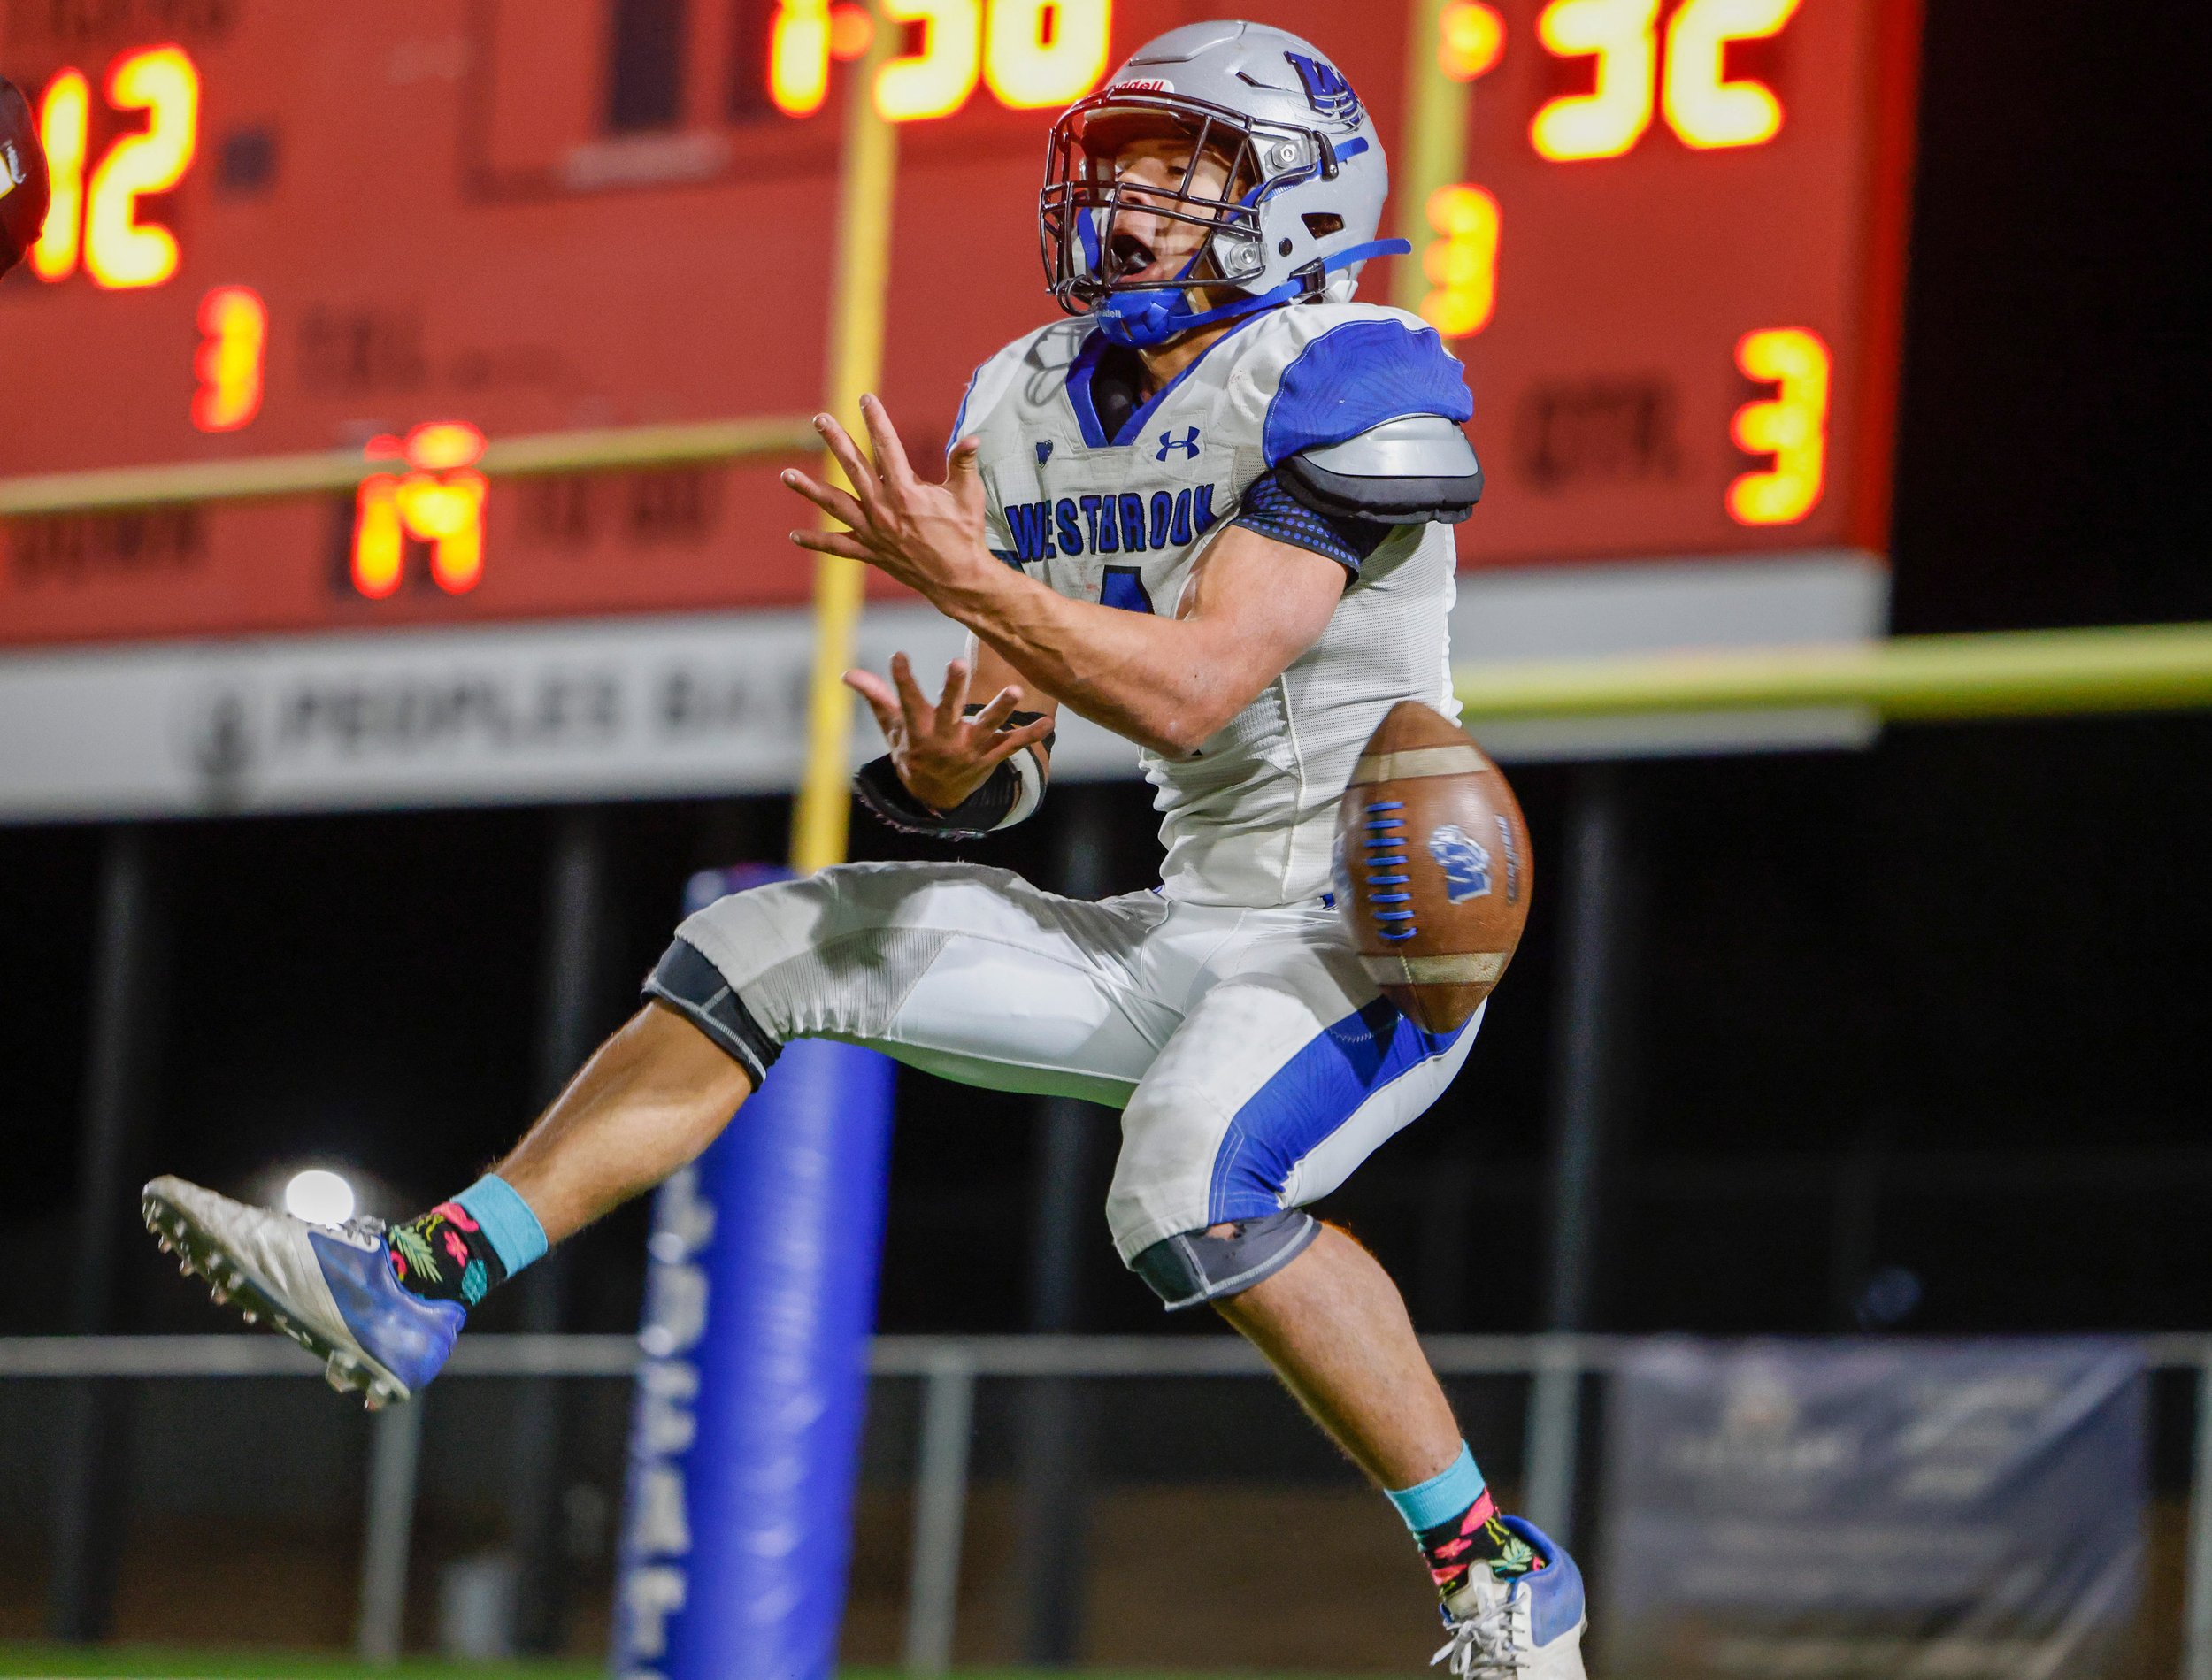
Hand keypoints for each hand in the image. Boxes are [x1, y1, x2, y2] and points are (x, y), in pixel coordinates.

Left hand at [784, 394, 992, 598]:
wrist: (958, 579)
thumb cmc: (966, 534)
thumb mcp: (968, 495)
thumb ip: (963, 463)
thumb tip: (972, 438)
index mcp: (905, 491)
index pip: (887, 447)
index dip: (875, 420)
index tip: (865, 399)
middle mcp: (883, 509)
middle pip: (853, 467)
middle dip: (836, 440)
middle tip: (820, 419)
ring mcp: (873, 532)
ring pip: (835, 505)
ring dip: (810, 489)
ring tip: (786, 475)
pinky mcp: (870, 552)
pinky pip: (838, 546)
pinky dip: (817, 541)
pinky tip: (795, 536)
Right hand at [844, 653, 1052, 812]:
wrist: (936, 798)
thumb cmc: (913, 753)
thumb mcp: (893, 730)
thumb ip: (876, 699)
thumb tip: (846, 673)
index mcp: (918, 732)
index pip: (907, 702)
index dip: (902, 680)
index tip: (898, 656)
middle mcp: (944, 741)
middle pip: (949, 712)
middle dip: (952, 688)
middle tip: (956, 663)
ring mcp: (970, 750)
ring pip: (987, 728)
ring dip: (1001, 710)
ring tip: (1015, 691)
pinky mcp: (990, 757)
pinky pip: (1013, 745)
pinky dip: (1031, 735)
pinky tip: (1049, 724)